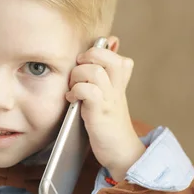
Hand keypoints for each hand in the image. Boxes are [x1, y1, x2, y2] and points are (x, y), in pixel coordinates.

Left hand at [66, 36, 145, 182]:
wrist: (121, 152)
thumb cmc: (110, 123)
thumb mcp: (111, 93)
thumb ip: (109, 71)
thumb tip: (111, 42)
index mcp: (120, 82)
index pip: (114, 54)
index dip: (98, 52)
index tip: (87, 63)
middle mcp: (117, 88)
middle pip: (106, 56)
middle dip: (87, 58)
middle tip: (78, 70)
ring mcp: (109, 100)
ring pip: (94, 71)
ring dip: (77, 76)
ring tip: (73, 87)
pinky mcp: (100, 113)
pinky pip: (88, 91)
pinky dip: (76, 91)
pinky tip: (72, 99)